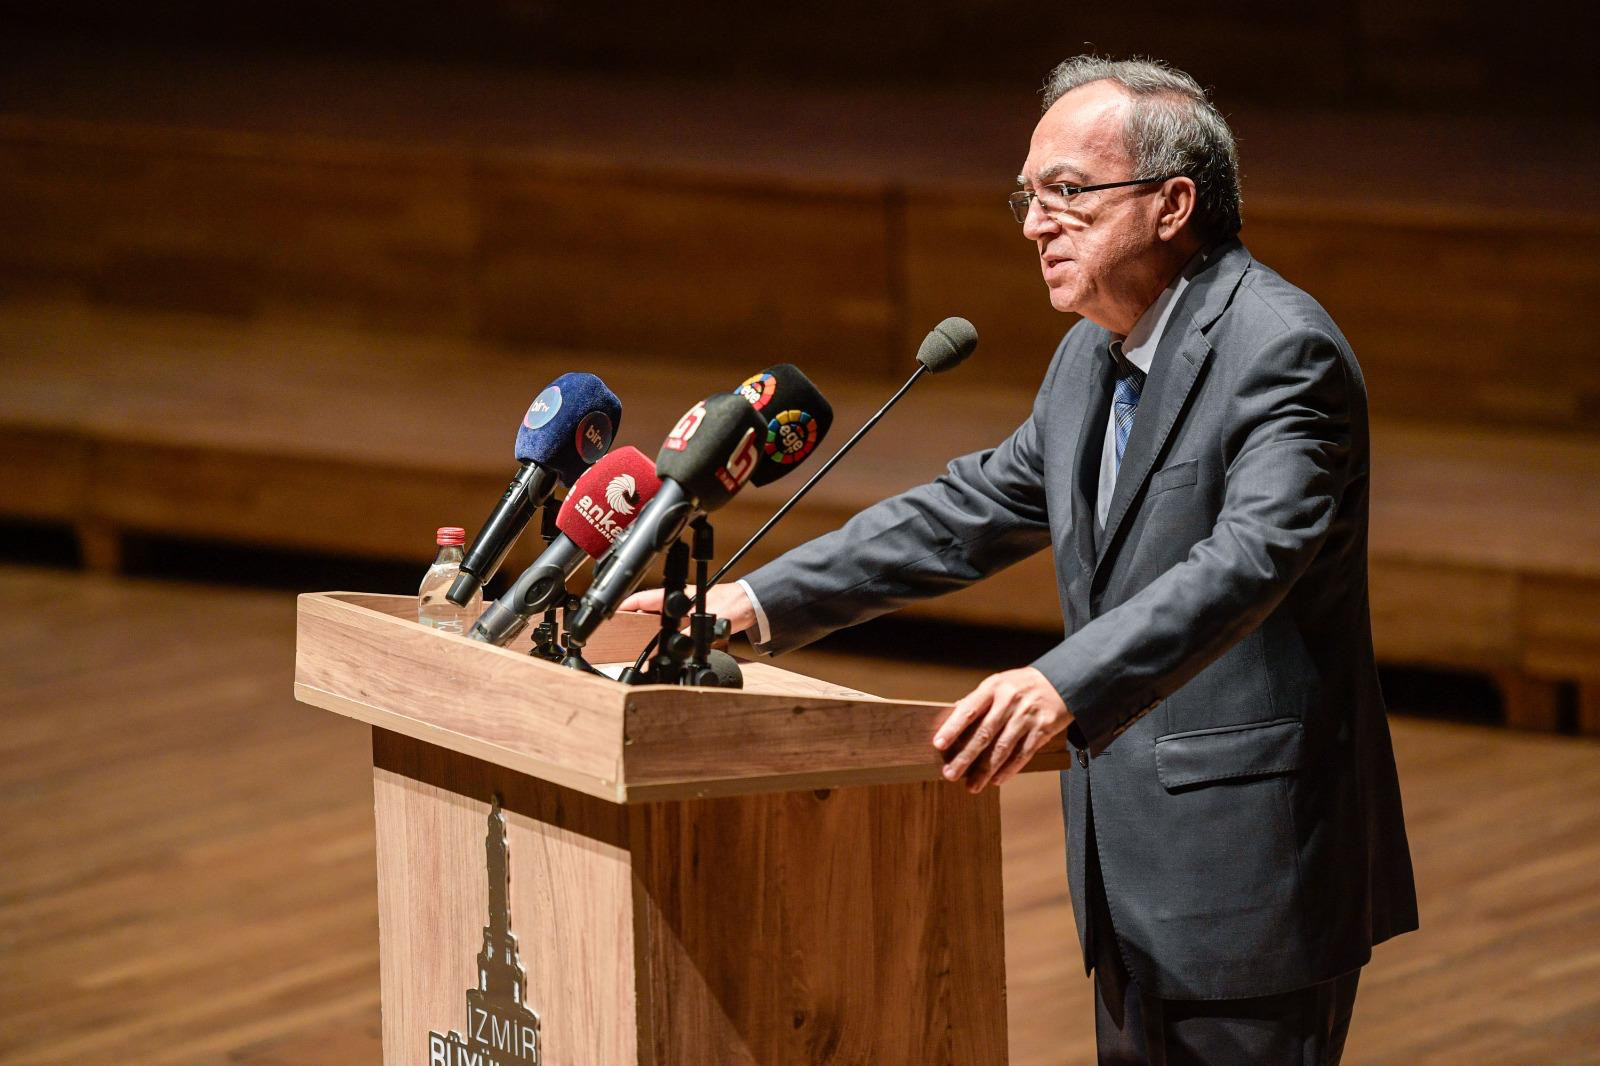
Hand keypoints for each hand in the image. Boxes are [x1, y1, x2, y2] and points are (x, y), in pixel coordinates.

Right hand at [618, 582, 757, 636]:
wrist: (753, 605)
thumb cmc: (734, 605)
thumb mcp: (707, 622)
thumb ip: (689, 634)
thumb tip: (675, 646)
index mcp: (678, 595)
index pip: (645, 598)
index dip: (627, 604)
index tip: (614, 612)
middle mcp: (680, 600)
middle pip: (649, 608)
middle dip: (633, 617)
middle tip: (619, 629)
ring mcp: (686, 608)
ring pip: (659, 616)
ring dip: (648, 624)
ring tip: (634, 637)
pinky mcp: (695, 616)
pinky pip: (673, 623)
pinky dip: (664, 630)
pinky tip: (662, 641)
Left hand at [932, 667, 1071, 792]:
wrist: (1059, 683)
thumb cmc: (1022, 685)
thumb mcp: (998, 684)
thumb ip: (977, 701)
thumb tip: (952, 716)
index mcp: (993, 688)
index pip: (969, 710)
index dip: (952, 728)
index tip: (938, 744)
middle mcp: (1009, 701)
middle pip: (984, 733)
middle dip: (965, 757)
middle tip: (950, 774)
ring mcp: (1026, 716)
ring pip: (1002, 748)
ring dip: (985, 770)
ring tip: (972, 786)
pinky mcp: (1042, 729)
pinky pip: (1022, 753)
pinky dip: (1009, 769)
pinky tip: (996, 780)